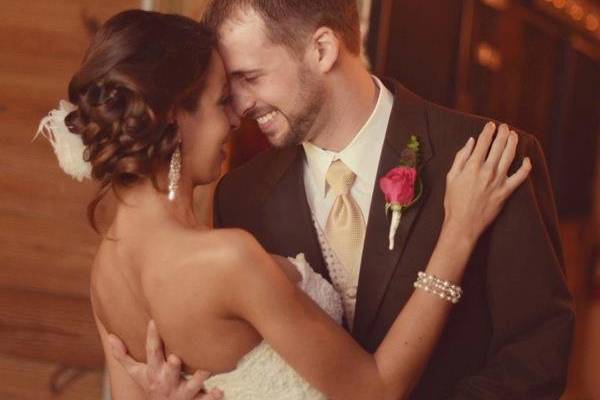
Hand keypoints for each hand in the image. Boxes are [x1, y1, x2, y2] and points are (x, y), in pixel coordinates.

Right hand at [107, 320, 222, 399]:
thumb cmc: (151, 385)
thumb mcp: (136, 373)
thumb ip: (124, 356)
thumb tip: (110, 336)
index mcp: (154, 372)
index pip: (151, 353)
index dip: (151, 338)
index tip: (154, 321)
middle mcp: (167, 382)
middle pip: (170, 373)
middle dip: (172, 367)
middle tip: (176, 358)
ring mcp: (182, 393)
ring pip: (191, 386)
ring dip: (199, 379)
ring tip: (208, 369)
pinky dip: (213, 396)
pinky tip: (220, 391)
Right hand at [443, 122, 530, 242]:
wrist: (463, 223)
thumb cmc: (453, 201)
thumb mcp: (451, 177)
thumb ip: (460, 157)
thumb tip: (471, 142)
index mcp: (472, 166)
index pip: (484, 142)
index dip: (488, 131)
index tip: (491, 125)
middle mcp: (488, 170)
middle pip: (499, 145)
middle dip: (502, 133)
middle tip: (504, 126)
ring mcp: (499, 180)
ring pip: (510, 155)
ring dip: (513, 142)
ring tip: (513, 135)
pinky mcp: (506, 191)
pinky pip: (520, 176)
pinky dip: (526, 167)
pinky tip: (526, 159)